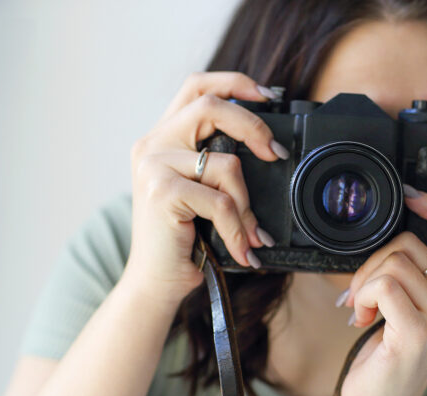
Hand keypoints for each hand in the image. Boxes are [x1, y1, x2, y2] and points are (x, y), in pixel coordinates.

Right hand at [121, 72, 288, 305]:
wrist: (156, 281)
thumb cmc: (185, 239)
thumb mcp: (201, 192)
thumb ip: (217, 164)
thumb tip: (267, 149)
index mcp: (162, 137)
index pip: (196, 86)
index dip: (233, 83)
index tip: (266, 94)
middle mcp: (152, 144)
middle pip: (210, 106)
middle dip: (252, 126)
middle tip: (275, 154)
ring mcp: (153, 166)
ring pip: (226, 165)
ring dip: (247, 206)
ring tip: (251, 234)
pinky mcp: (161, 192)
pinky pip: (221, 202)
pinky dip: (238, 229)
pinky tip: (242, 250)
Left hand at [339, 187, 426, 395]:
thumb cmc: (386, 357)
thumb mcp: (408, 308)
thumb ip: (412, 273)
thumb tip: (396, 227)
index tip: (412, 195)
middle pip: (413, 242)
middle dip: (374, 260)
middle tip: (363, 292)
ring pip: (395, 261)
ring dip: (364, 281)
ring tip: (363, 309)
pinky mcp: (419, 333)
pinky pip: (385, 285)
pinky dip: (362, 295)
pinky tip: (360, 318)